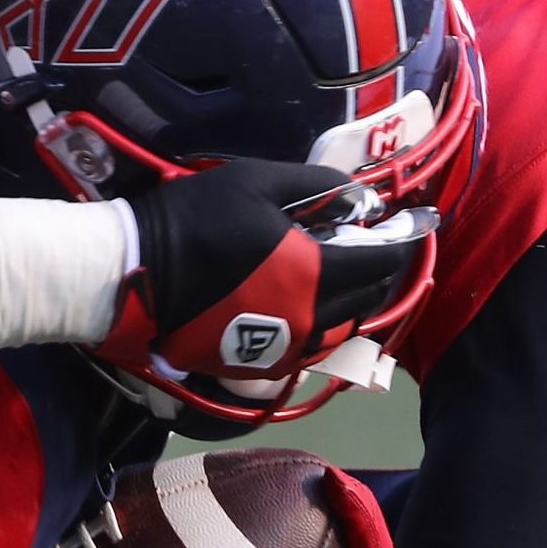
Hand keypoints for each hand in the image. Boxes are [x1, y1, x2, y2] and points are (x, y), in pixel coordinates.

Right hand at [100, 161, 425, 380]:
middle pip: (369, 297)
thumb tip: (359, 198)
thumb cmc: (196, 219)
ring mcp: (285, 349)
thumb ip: (317, 185)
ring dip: (352, 300)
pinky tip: (307, 301)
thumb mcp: (257, 182)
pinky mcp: (260, 366)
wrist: (135, 276)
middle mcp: (311, 319)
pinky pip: (311, 347)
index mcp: (315, 272)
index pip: (381, 261)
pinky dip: (322, 324)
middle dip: (378, 268)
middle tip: (367, 241)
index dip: (402, 240)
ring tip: (339, 271)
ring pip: (343, 328)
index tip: (411, 222)